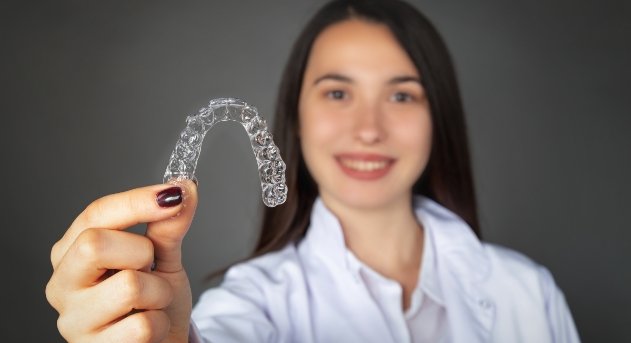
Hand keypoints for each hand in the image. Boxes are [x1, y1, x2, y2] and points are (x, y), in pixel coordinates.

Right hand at [46, 181, 197, 342]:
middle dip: (140, 251)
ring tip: (152, 302)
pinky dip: (159, 324)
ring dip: (158, 293)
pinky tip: (150, 328)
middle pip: (94, 243)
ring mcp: (74, 320)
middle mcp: (63, 284)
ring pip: (128, 286)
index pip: (95, 214)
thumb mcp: (163, 258)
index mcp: (72, 252)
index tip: (173, 194)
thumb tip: (185, 187)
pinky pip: (142, 325)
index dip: (136, 201)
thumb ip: (168, 224)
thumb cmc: (154, 302)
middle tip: (150, 268)